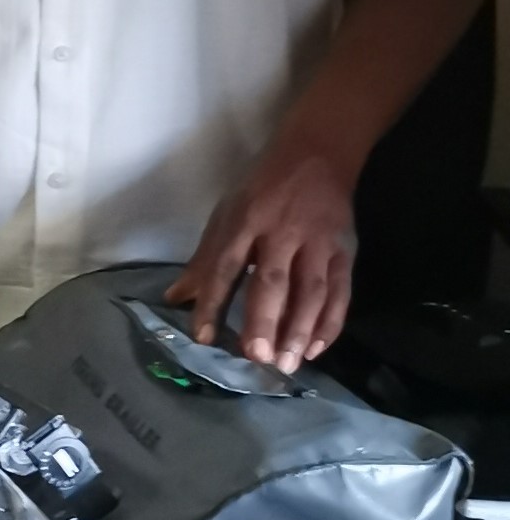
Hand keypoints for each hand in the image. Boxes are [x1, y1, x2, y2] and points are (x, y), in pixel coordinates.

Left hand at [165, 141, 355, 372]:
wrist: (317, 155)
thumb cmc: (263, 189)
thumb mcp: (226, 213)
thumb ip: (205, 259)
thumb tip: (174, 297)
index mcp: (245, 220)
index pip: (225, 265)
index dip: (212, 301)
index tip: (202, 337)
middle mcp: (283, 232)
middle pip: (273, 281)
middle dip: (264, 320)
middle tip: (255, 357)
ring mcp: (318, 242)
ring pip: (312, 292)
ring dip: (299, 331)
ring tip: (285, 364)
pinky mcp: (345, 251)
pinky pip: (341, 293)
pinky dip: (329, 324)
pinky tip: (314, 349)